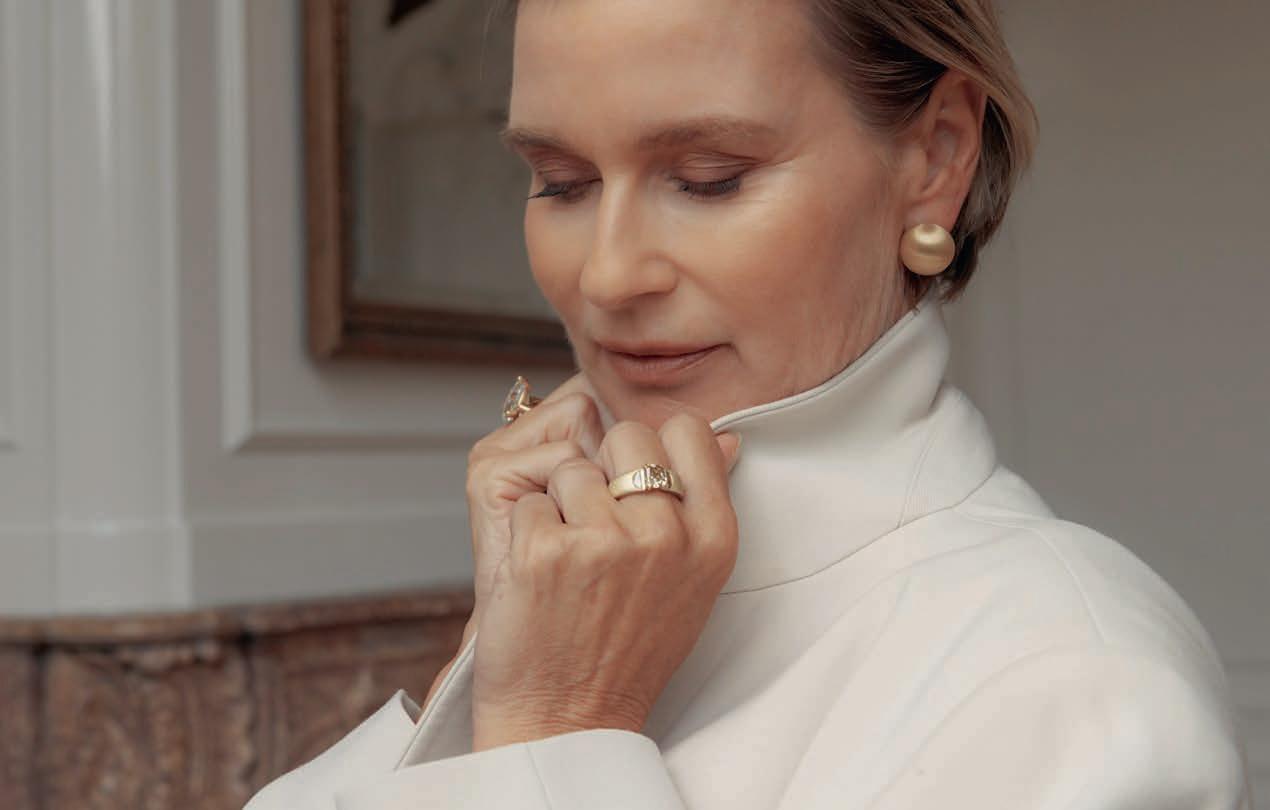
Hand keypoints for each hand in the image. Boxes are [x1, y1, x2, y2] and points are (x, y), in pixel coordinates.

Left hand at [470, 413, 740, 750]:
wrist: (568, 719)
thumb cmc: (629, 650)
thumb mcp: (694, 582)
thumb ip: (705, 506)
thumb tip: (725, 437)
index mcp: (713, 538)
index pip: (689, 431)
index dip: (654, 448)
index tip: (636, 482)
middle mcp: (666, 536)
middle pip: (627, 436)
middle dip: (604, 467)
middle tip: (596, 525)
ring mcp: (605, 542)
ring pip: (571, 467)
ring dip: (560, 504)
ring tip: (570, 562)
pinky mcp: (545, 552)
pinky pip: (529, 501)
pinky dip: (525, 531)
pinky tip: (541, 576)